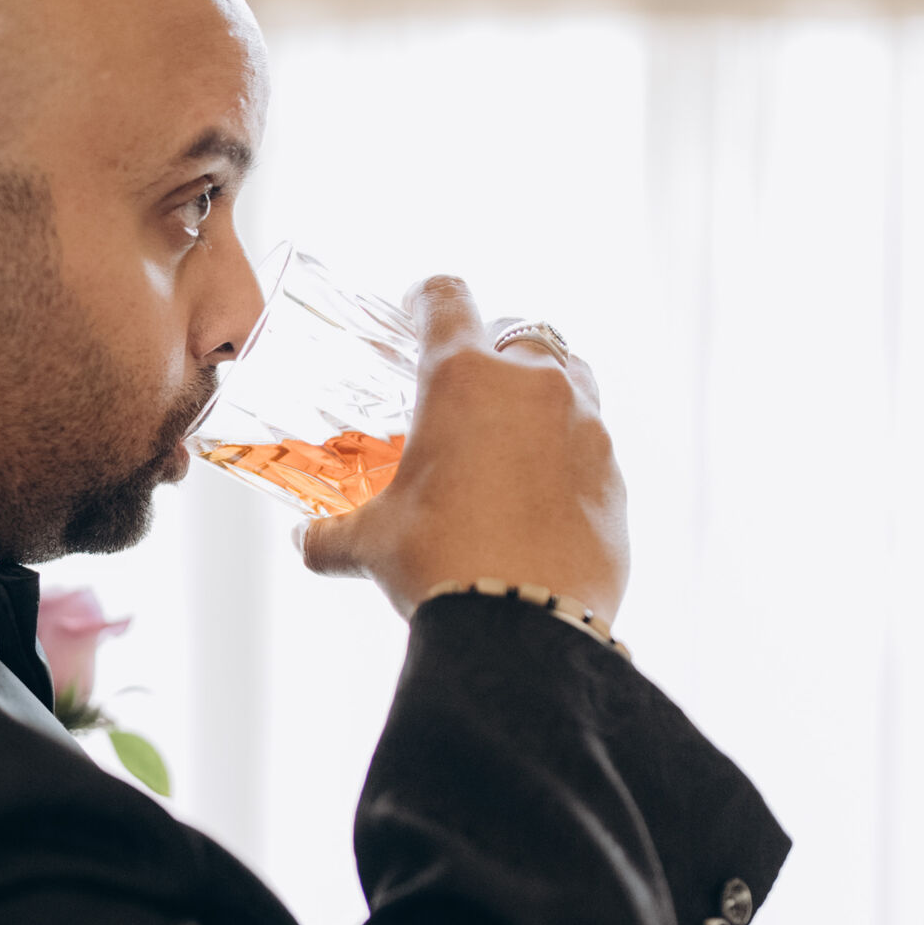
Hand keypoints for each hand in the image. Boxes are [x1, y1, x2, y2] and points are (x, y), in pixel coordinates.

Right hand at [301, 276, 628, 624]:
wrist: (521, 627)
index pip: (447, 301)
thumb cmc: (438, 564)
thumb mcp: (370, 544)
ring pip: (572, 381)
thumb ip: (330, 535)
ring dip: (543, 395)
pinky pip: (591, 447)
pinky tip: (540, 498)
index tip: (419, 305)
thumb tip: (307, 544)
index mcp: (464, 380)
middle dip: (496, 350)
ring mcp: (586, 428)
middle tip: (471, 386)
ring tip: (513, 437)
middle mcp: (533, 387)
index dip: (427, 297)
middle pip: (522, 334)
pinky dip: (567, 457)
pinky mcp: (616, 478)